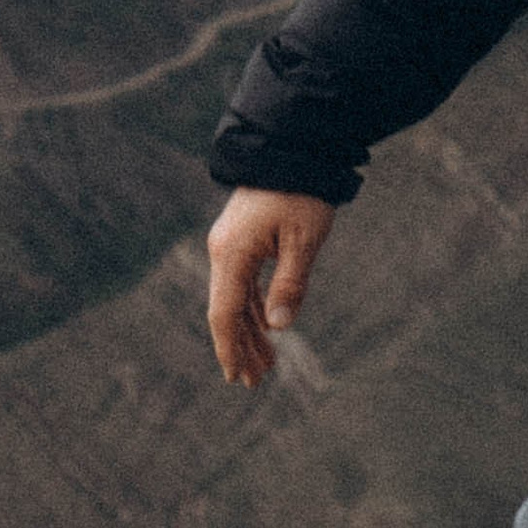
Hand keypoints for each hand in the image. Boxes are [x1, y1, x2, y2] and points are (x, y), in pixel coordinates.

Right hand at [206, 187, 336, 384]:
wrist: (292, 146)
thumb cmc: (301, 192)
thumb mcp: (304, 240)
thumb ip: (290, 284)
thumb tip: (278, 327)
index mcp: (232, 254)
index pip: (224, 314)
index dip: (229, 348)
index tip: (235, 377)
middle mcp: (223, 251)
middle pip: (227, 311)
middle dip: (240, 347)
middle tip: (254, 381)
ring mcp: (231, 245)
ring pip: (235, 298)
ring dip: (249, 330)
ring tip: (265, 363)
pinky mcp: (243, 239)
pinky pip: (244, 283)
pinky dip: (254, 307)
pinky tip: (265, 328)